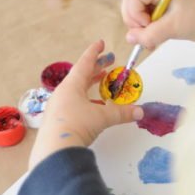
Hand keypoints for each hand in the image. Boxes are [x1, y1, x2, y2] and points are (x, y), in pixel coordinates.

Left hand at [29, 40, 143, 168]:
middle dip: (96, 67)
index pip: (85, 63)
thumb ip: (122, 113)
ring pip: (77, 89)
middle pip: (81, 75)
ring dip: (91, 84)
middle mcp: (63, 93)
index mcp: (71, 86)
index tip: (101, 43)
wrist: (54, 151)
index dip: (94, 52)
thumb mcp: (102, 117)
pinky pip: (74, 102)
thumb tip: (140, 112)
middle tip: (108, 62)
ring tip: (103, 82)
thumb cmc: (76, 125)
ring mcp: (58, 106)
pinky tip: (95, 106)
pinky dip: (86, 100)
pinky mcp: (58, 118)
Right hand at [121, 0, 194, 51]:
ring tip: (150, 40)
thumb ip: (149, 35)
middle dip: (134, 20)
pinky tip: (154, 37)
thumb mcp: (173, 28)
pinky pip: (143, 13)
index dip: (135, 15)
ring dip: (139, 26)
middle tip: (146, 35)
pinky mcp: (160, 3)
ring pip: (134, 8)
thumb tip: (129, 39)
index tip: (148, 28)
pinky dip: (145, 27)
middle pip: (130, 0)